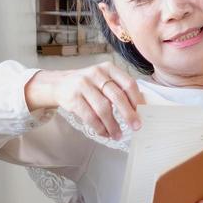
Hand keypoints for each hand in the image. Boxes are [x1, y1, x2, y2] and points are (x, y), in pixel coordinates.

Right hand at [25, 62, 143, 140]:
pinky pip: (90, 116)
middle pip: (117, 96)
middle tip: (136, 127)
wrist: (59, 84)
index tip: (143, 112)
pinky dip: (99, 127)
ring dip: (113, 125)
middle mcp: (96, 74)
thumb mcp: (104, 79)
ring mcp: (83, 85)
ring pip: (103, 108)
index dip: (137, 99)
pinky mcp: (73, 98)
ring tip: (118, 135)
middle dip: (129, 114)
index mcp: (108, 68)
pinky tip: (105, 133)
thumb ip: (119, 89)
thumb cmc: (89, 84)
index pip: (128, 83)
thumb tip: (139, 109)